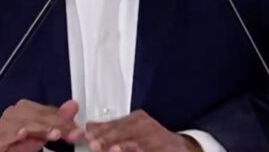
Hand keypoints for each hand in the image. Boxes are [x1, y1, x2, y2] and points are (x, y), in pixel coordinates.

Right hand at [0, 99, 83, 151]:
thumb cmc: (16, 139)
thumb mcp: (40, 131)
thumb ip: (57, 120)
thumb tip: (73, 105)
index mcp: (25, 109)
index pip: (49, 113)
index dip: (65, 121)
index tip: (78, 130)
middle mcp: (13, 114)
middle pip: (38, 118)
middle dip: (56, 126)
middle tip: (71, 133)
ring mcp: (2, 127)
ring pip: (24, 126)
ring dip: (40, 130)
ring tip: (55, 134)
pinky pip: (5, 137)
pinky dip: (14, 135)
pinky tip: (23, 134)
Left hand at [84, 110, 201, 151]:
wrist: (181, 148)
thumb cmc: (150, 139)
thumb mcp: (131, 130)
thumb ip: (110, 129)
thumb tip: (88, 127)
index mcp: (138, 119)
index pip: (116, 125)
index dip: (100, 132)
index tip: (86, 138)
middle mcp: (148, 126)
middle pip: (124, 133)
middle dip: (108, 140)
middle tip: (94, 145)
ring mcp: (158, 139)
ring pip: (137, 145)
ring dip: (125, 148)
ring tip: (114, 150)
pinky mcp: (167, 149)